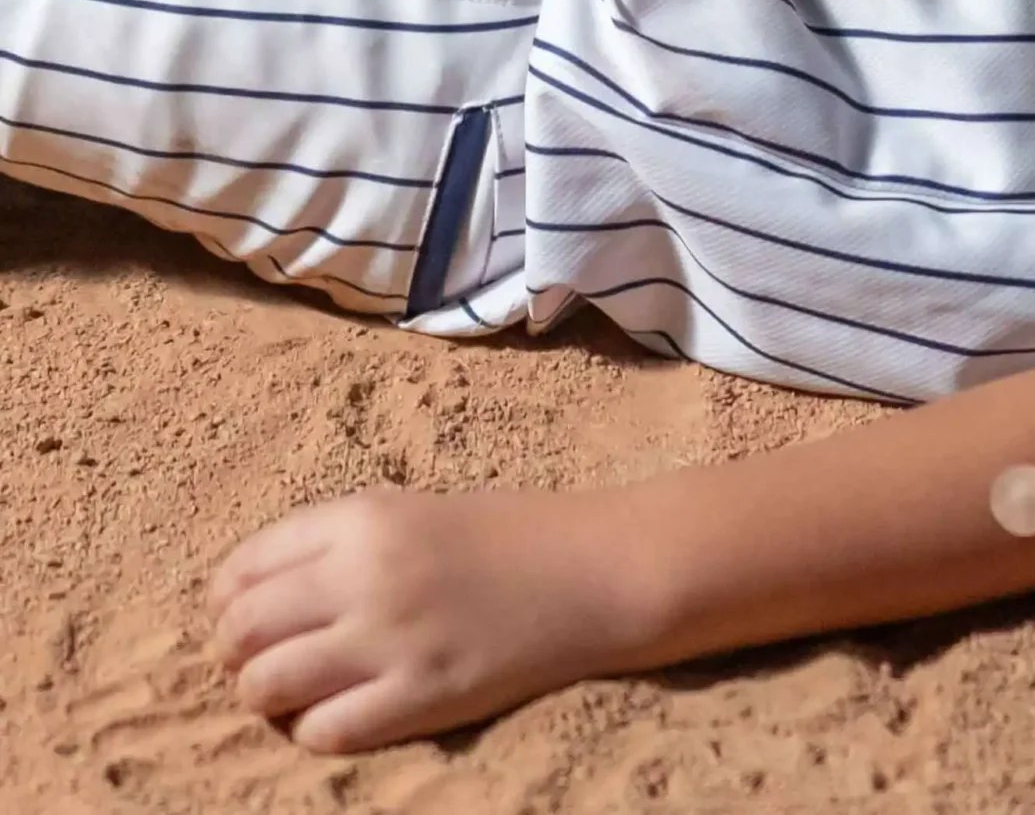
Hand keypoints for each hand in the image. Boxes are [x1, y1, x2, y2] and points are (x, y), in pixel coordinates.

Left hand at [208, 486, 649, 752]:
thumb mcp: (419, 508)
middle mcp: (367, 575)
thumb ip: (342, 542)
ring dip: (267, 696)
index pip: (246, 565)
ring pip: (267, 686)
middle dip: (237, 652)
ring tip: (293, 695)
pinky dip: (318, 730)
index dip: (229, 599)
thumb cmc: (512, 534)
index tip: (241, 616)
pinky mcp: (422, 697)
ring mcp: (393, 640)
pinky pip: (325, 732)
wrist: (600, 570)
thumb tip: (256, 595)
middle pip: (243, 629)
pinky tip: (343, 715)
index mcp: (365, 517)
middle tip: (260, 661)